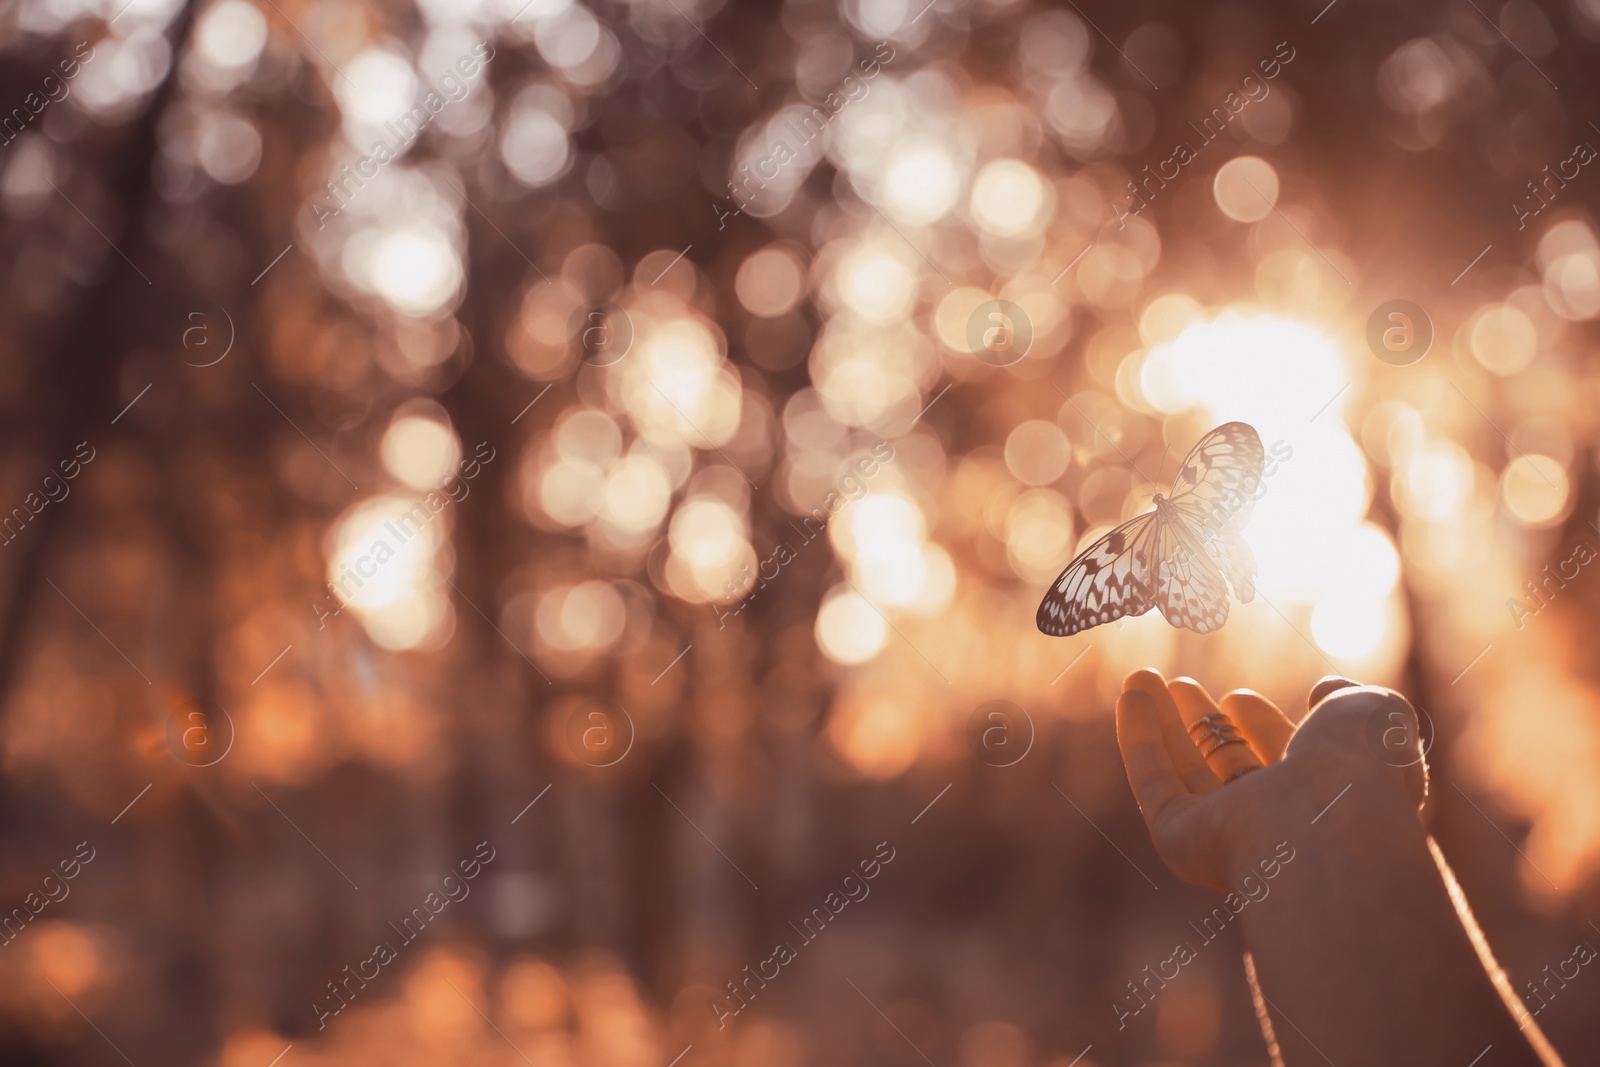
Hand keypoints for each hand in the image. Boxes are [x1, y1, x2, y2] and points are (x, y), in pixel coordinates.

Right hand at [1114, 669, 1426, 892]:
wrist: (1328, 826)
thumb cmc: (1360, 770)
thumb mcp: (1370, 714)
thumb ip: (1346, 699)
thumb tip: (1324, 691)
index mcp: (1327, 798)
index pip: (1285, 760)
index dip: (1260, 726)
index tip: (1238, 697)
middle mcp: (1277, 821)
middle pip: (1230, 767)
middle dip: (1205, 723)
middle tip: (1182, 687)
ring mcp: (1228, 834)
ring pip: (1187, 771)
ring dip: (1164, 723)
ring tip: (1142, 677)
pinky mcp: (1181, 840)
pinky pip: (1154, 783)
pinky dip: (1140, 738)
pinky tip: (1131, 697)